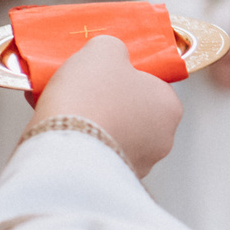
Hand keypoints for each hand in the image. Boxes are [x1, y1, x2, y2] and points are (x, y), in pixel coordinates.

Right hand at [32, 34, 182, 172]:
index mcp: (169, 106)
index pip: (151, 84)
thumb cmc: (91, 96)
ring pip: (113, 133)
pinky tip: (60, 129)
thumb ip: (114, 48)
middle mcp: (161, 139)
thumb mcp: (103, 49)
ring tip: (64, 108)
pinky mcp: (111, 181)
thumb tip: (111, 55)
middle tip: (81, 89)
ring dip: (92, 122)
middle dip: (107, 100)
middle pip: (131, 110)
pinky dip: (81, 142)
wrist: (66, 150)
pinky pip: (95, 153)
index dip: (124, 75)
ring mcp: (137, 164)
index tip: (102, 73)